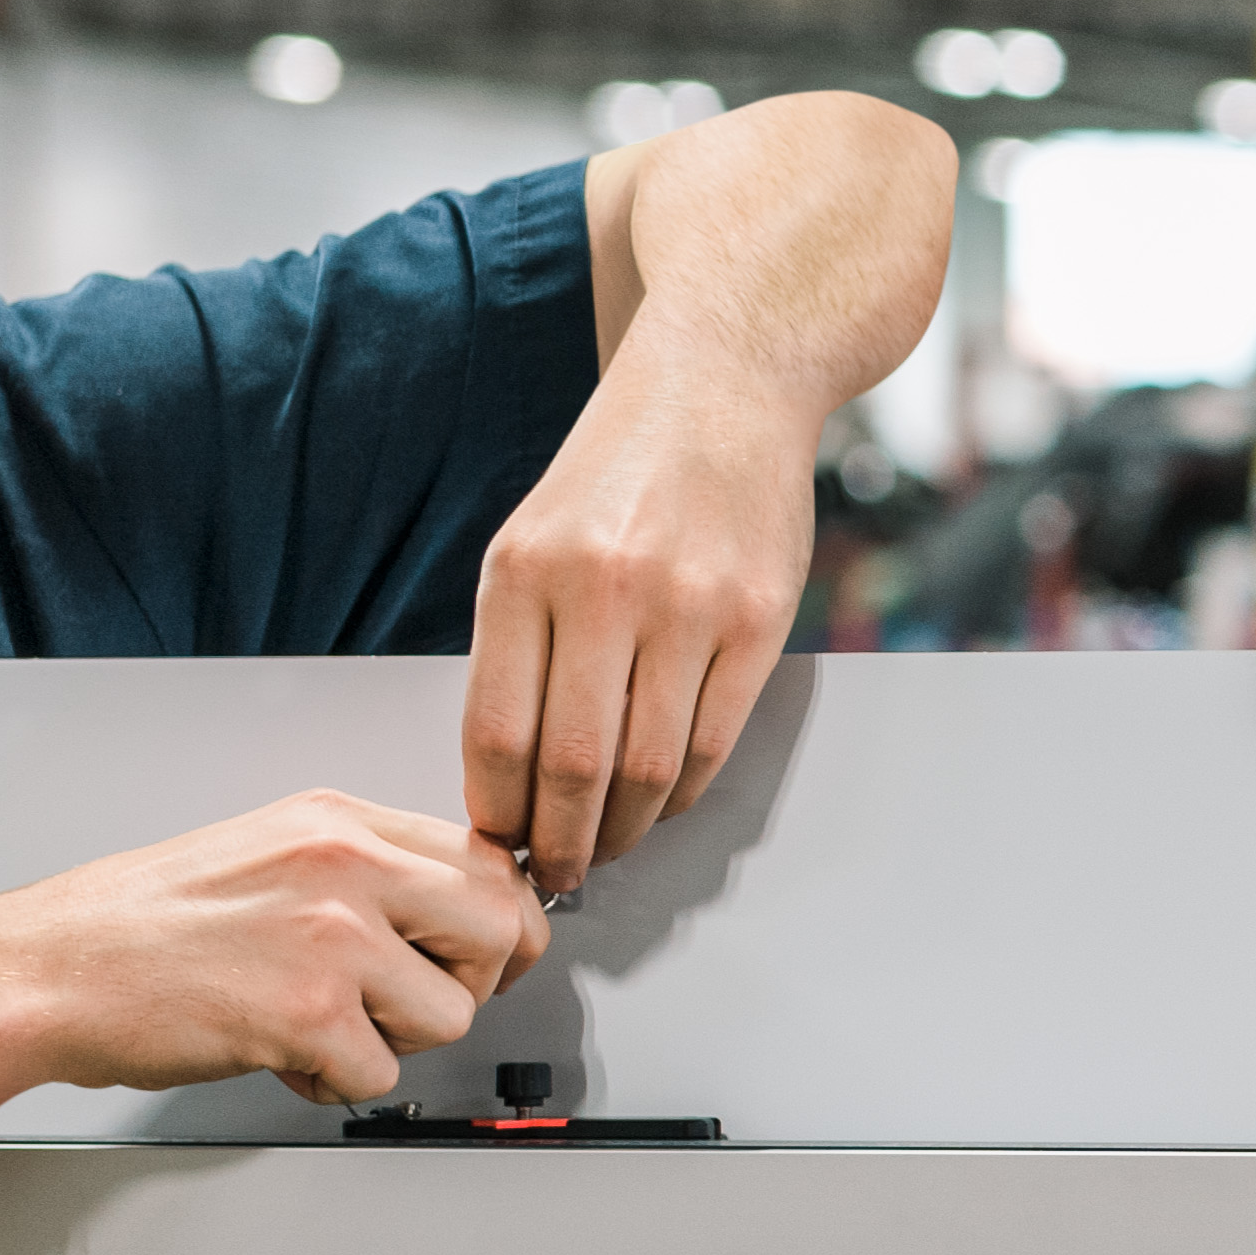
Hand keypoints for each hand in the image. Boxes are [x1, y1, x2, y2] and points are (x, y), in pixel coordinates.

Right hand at [0, 792, 556, 1108]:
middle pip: (500, 930)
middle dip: (469, 984)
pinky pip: (380, 1073)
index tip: (485, 957)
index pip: (487, 861)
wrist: (47, 969)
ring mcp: (332, 936)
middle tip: (406, 1005)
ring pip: (451, 1014)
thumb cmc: (139, 923)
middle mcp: (346, 864)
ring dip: (392, 1041)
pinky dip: (332, 1082)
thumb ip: (361, 870)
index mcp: (338, 821)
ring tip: (318, 1027)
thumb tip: (450, 913)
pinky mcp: (309, 1011)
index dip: (500, 924)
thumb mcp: (267, 852)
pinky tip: (281, 1055)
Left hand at [462, 376, 809, 886]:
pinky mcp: (759, 618)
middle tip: (553, 870)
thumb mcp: (531, 538)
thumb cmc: (620, 469)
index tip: (497, 842)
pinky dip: (682, 791)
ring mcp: (689, 605)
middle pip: (573, 767)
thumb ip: (518, 644)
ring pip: (649, 769)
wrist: (725, 383)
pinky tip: (663, 797)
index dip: (496, 812)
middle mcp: (604, 588)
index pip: (498, 733)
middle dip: (558, 842)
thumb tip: (510, 774)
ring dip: (624, 829)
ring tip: (608, 844)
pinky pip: (713, 742)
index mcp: (525, 571)